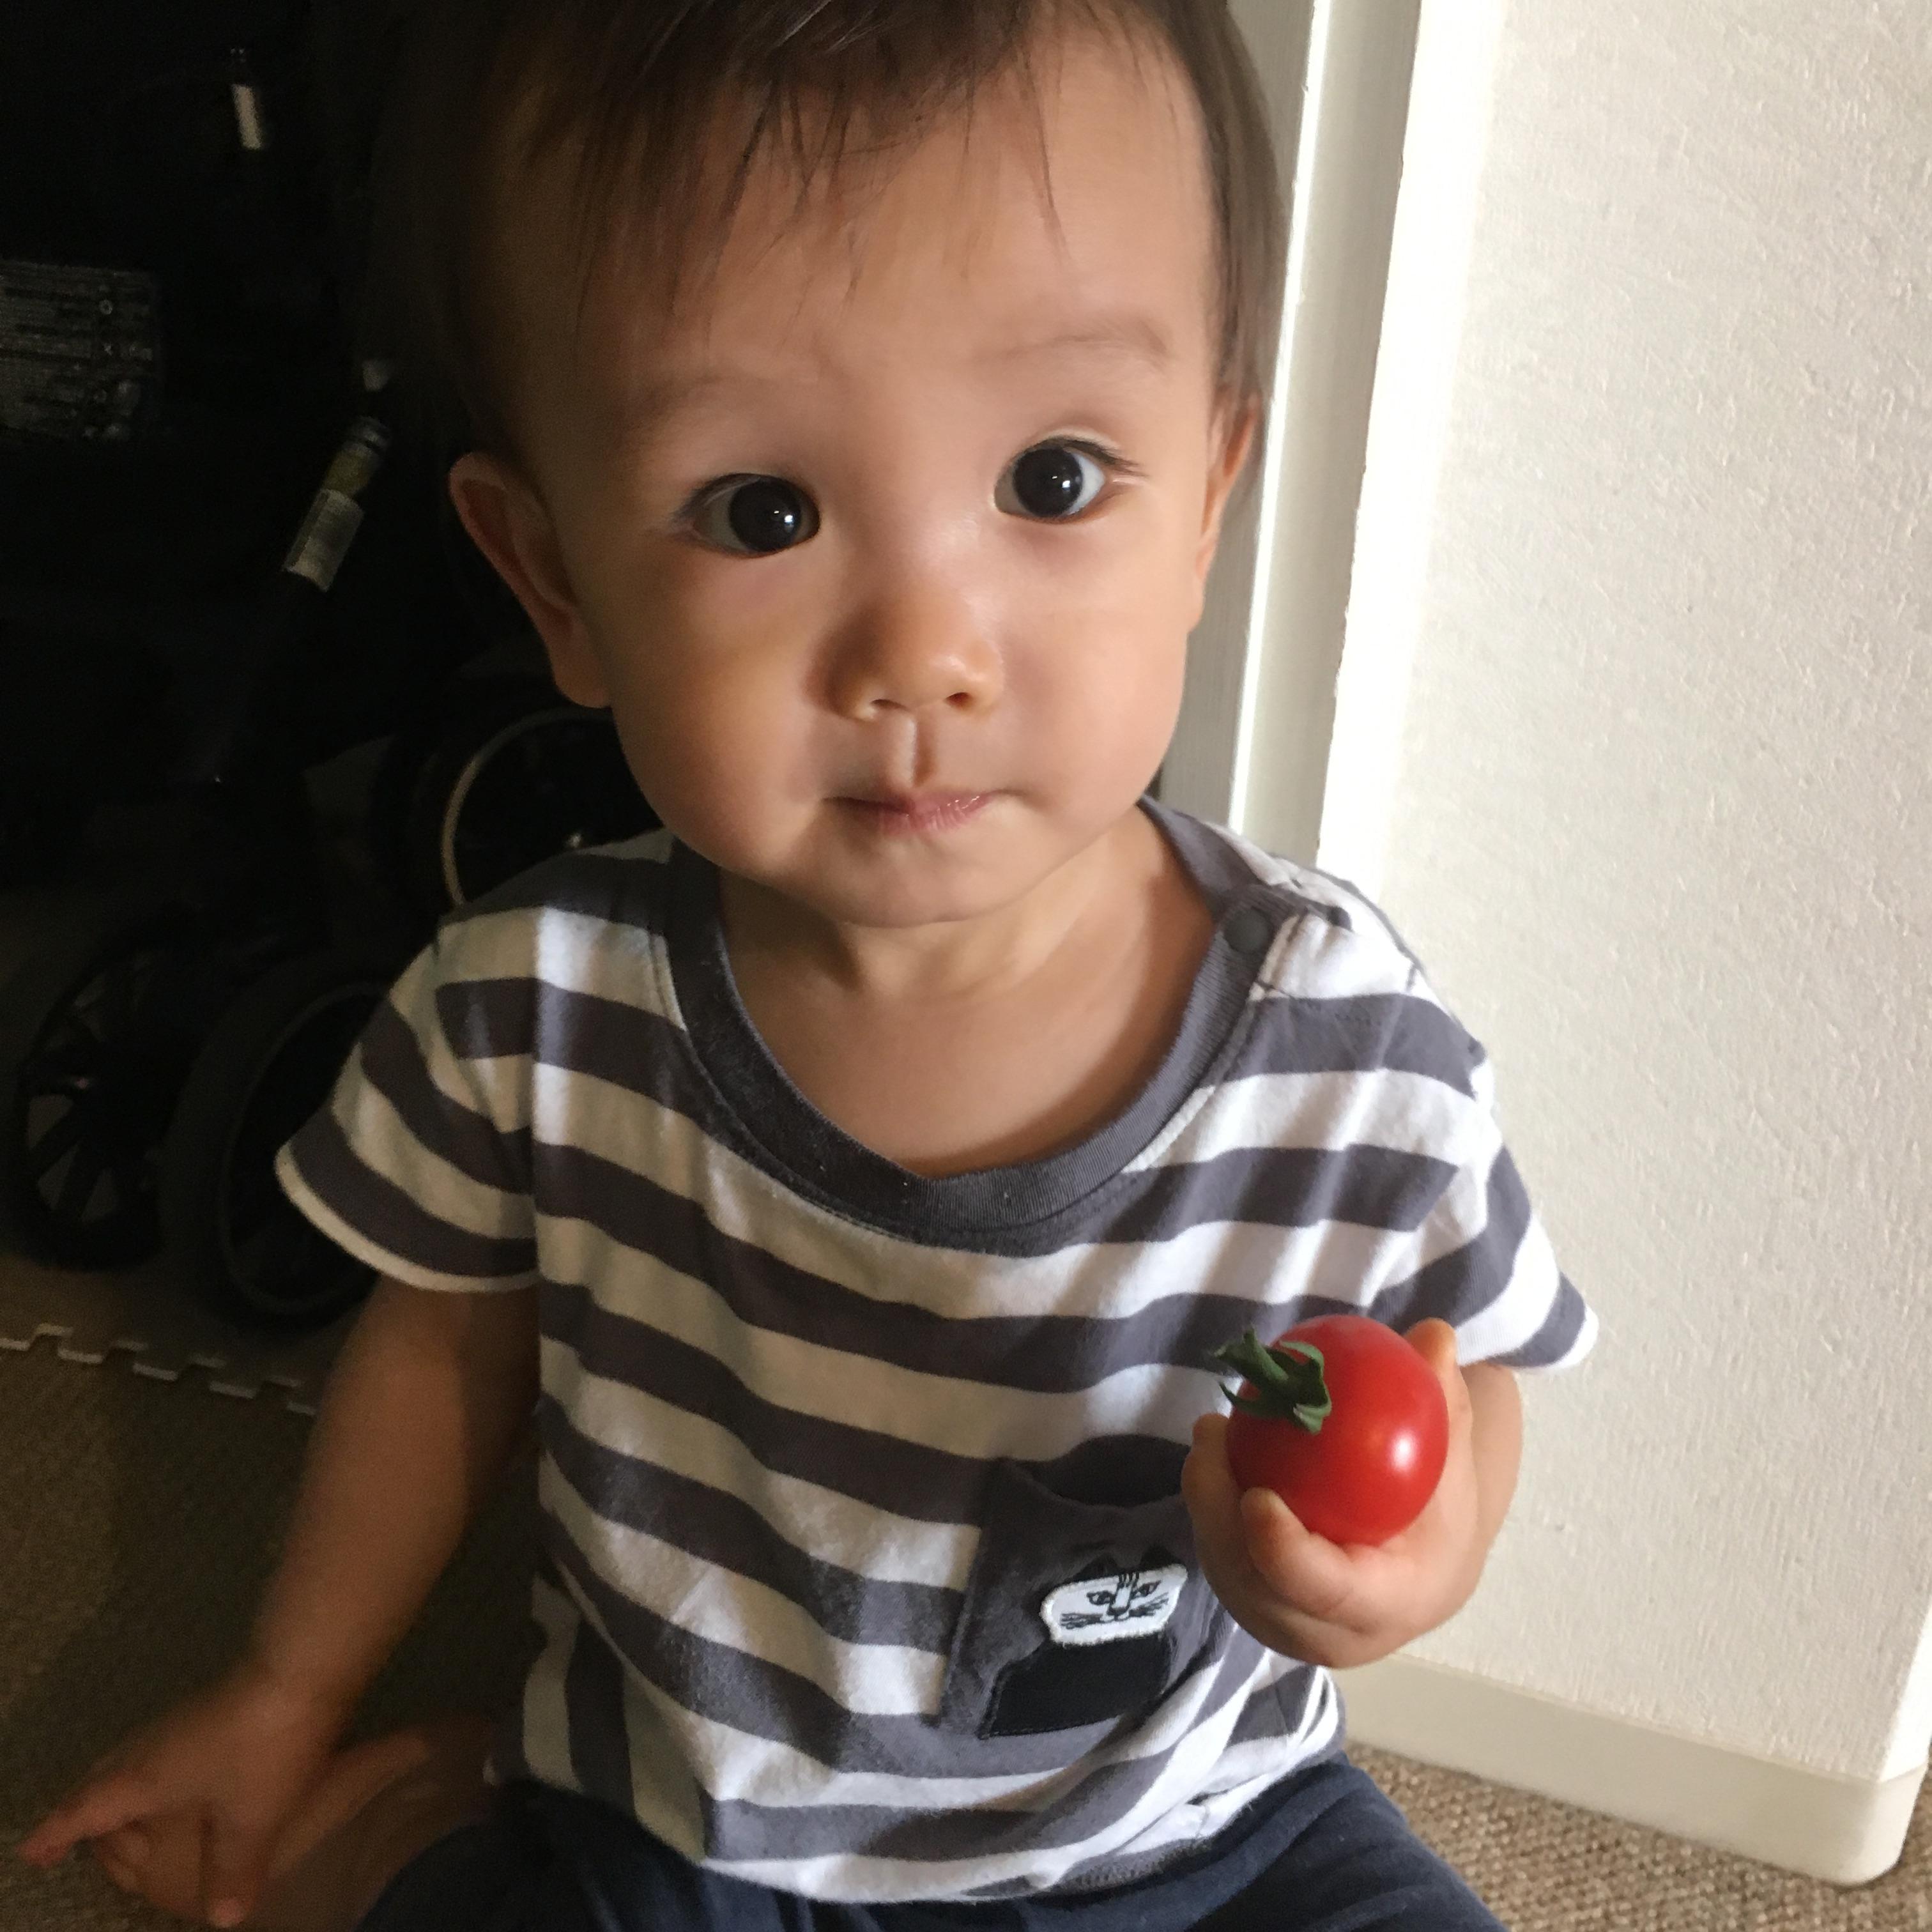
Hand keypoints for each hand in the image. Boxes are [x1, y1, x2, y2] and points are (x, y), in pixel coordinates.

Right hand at [15, 1658, 349, 1926]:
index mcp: (142, 1778)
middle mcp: (148, 1747)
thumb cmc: (262, 1749)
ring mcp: (179, 1720)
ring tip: (113, 1808)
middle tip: (64, 1833)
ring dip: (112, 1784)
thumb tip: (223, 1920)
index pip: (83, 1811)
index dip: (56, 1834)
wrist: (299, 1668)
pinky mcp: (208, 1706)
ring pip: (127, 1757)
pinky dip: (146, 1767)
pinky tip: (174, 1774)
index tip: (32, 1853)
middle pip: (98, 1778)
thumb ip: (232, 1869)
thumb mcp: (250, 1819)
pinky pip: (156, 1745)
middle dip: (78, 1808)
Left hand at [1181, 1319, 1481, 1669]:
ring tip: (1209, 1434)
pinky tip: (1214, 1452)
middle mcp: (1332, 1635)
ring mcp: (1286, 1627)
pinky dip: (1211, 1510)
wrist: (1424, 1569)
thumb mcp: (1455, 1460)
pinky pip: (1223, 1561)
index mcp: (1388, 1606)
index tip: (1256, 1496)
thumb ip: (1443, 1401)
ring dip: (1207, 1506)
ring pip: (1229, 1573)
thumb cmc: (1441, 1509)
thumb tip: (1434, 1336)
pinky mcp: (1257, 1608)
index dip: (1284, 1553)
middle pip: (1258, 1587)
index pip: (1327, 1591)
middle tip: (1213, 1436)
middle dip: (1221, 1517)